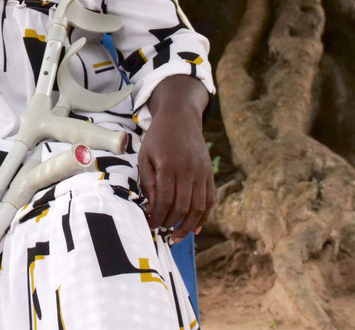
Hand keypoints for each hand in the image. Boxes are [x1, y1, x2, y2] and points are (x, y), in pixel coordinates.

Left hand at [136, 75, 213, 243]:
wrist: (181, 117)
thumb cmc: (158, 137)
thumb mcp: (145, 156)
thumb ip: (148, 182)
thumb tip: (150, 208)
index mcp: (169, 166)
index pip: (164, 200)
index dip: (157, 216)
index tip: (150, 224)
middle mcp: (188, 171)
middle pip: (182, 206)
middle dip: (170, 222)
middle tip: (160, 230)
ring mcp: (202, 173)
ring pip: (198, 207)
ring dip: (187, 226)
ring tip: (176, 237)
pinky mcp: (209, 174)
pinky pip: (209, 200)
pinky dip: (204, 217)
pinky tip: (195, 228)